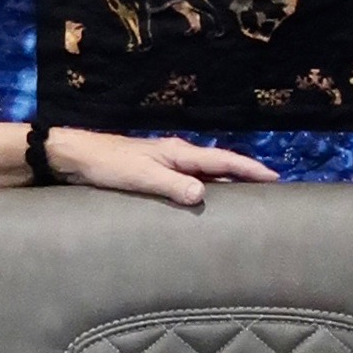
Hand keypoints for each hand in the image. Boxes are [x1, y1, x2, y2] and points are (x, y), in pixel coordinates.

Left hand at [47, 129, 280, 207]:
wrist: (77, 156)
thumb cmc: (109, 165)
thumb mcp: (141, 177)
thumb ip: (172, 186)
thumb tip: (202, 194)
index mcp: (179, 153)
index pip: (223, 161)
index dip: (250, 169)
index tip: (275, 178)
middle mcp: (177, 154)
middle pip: (219, 165)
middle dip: (244, 175)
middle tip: (268, 189)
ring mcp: (166, 162)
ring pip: (205, 172)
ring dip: (225, 183)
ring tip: (244, 197)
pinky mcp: (155, 172)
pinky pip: (189, 179)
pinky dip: (204, 187)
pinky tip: (204, 199)